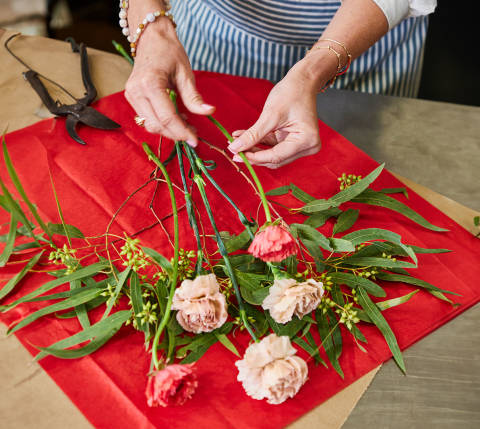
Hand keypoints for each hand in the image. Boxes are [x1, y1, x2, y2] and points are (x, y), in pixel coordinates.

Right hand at [124, 16, 214, 145]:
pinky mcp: (131, 98)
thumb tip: (209, 112)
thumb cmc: (169, 52)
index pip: (167, 117)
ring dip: (169, 131)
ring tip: (186, 125)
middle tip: (193, 135)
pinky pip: (147, 118)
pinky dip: (161, 124)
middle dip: (176, 134)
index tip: (195, 141)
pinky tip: (176, 119)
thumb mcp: (185, 73)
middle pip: (157, 125)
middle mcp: (136, 92)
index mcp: (150, 83)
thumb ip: (194, 97)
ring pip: (150, 125)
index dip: (182, 132)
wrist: (151, 38)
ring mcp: (131, 95)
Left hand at [227, 62, 322, 168]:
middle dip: (254, 155)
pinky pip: (273, 146)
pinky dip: (259, 142)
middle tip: (234, 151)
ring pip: (272, 155)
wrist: (302, 81)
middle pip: (275, 159)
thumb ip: (253, 134)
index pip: (276, 156)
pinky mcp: (292, 141)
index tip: (236, 154)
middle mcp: (307, 147)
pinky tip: (243, 138)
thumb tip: (235, 147)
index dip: (255, 157)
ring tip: (236, 143)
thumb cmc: (291, 93)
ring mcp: (300, 145)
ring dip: (254, 150)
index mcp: (306, 141)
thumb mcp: (270, 115)